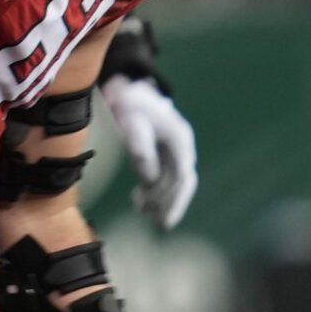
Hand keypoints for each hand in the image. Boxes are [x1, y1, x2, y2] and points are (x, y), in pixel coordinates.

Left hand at [101, 74, 198, 229]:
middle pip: (181, 182)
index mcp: (180, 140)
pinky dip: (154, 189)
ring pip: (172, 180)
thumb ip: (141, 150)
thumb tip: (149, 179)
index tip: (165, 220)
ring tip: (140, 209)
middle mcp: (182, 146)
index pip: (183, 177)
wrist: (127, 88)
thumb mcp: (131, 123)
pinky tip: (139, 198)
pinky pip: (164, 175)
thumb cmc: (129, 103)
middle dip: (170, 204)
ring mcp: (174, 149)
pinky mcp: (164, 151)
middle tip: (157, 223)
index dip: (176, 201)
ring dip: (159, 198)